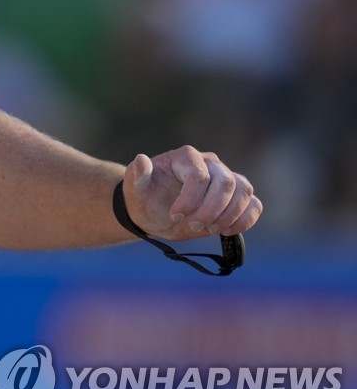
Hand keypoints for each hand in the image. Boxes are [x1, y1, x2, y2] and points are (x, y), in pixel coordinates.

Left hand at [122, 146, 261, 240]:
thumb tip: (141, 160)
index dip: (190, 200)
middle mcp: (210, 163)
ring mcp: (226, 178)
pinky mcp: (236, 197)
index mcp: (185, 157)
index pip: (199, 176)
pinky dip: (246, 219)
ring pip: (244, 191)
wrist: (155, 213)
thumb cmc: (145, 198)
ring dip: (230, 215)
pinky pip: (254, 204)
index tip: (175, 215)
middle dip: (211, 209)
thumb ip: (136, 174)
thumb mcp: (135, 188)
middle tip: (195, 226)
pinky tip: (227, 231)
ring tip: (210, 229)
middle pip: (226, 183)